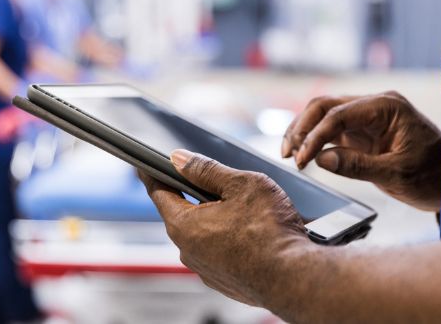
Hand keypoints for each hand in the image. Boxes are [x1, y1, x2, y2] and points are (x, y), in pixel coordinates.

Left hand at [139, 149, 309, 306]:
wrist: (295, 277)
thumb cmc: (270, 230)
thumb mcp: (240, 184)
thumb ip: (206, 169)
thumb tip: (179, 159)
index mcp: (184, 225)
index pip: (158, 192)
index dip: (153, 174)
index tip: (145, 165)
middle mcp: (188, 251)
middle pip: (182, 212)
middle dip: (194, 195)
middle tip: (215, 181)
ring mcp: (206, 269)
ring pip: (203, 234)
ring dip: (216, 218)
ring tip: (245, 209)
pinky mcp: (225, 281)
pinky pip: (219, 252)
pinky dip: (229, 239)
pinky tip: (251, 232)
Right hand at [282, 92, 440, 210]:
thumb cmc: (433, 175)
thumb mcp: (397, 174)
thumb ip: (358, 165)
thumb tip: (321, 159)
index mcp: (387, 107)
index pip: (339, 114)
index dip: (315, 136)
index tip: (301, 160)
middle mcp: (374, 105)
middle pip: (325, 106)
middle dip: (302, 128)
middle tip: (288, 154)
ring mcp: (366, 117)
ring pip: (323, 115)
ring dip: (303, 132)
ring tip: (288, 155)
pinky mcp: (361, 131)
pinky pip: (329, 129)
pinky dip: (313, 140)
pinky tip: (302, 155)